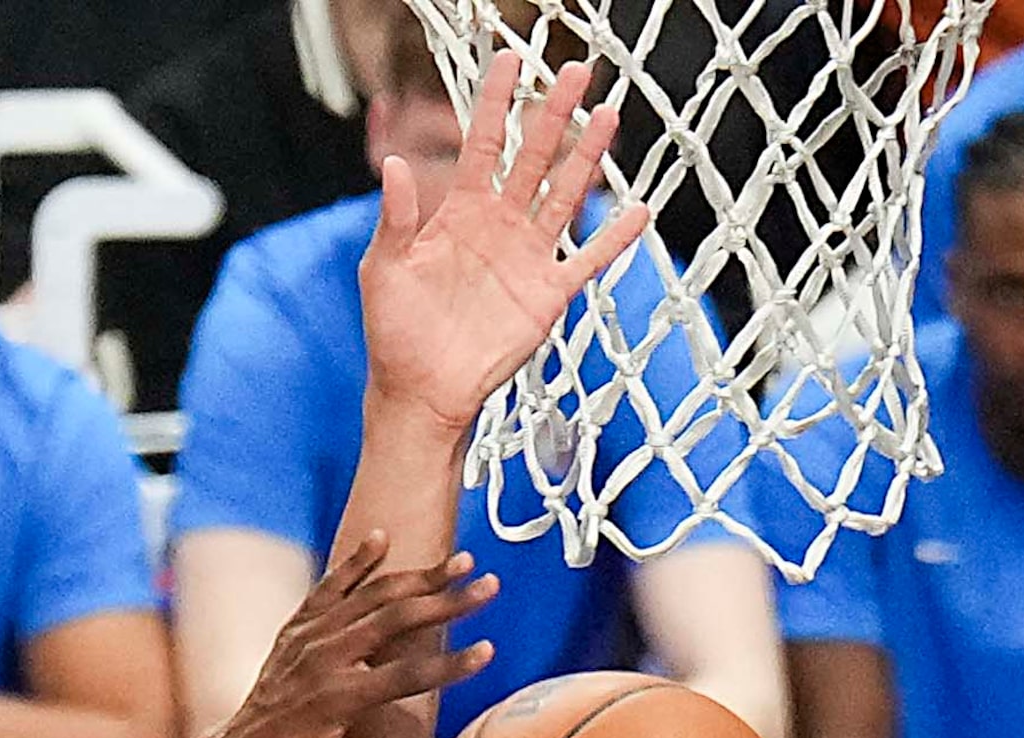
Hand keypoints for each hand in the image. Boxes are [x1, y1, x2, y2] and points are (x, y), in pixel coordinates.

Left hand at [206, 533, 498, 737]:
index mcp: (333, 702)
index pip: (402, 678)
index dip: (447, 666)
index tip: (488, 651)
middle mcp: (320, 662)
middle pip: (392, 622)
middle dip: (445, 602)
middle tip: (491, 584)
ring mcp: (305, 641)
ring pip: (367, 597)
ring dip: (416, 576)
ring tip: (462, 558)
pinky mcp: (295, 631)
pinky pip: (329, 589)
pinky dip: (355, 564)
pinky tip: (382, 538)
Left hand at [358, 53, 647, 438]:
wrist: (419, 391)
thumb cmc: (395, 331)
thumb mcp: (385, 270)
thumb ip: (395, 218)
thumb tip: (392, 164)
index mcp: (457, 213)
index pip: (481, 146)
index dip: (495, 104)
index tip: (510, 60)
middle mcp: (498, 225)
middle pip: (533, 158)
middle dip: (553, 115)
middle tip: (577, 71)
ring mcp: (527, 256)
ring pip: (564, 195)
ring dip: (587, 158)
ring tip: (610, 116)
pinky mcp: (548, 293)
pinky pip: (589, 259)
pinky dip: (615, 238)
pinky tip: (639, 209)